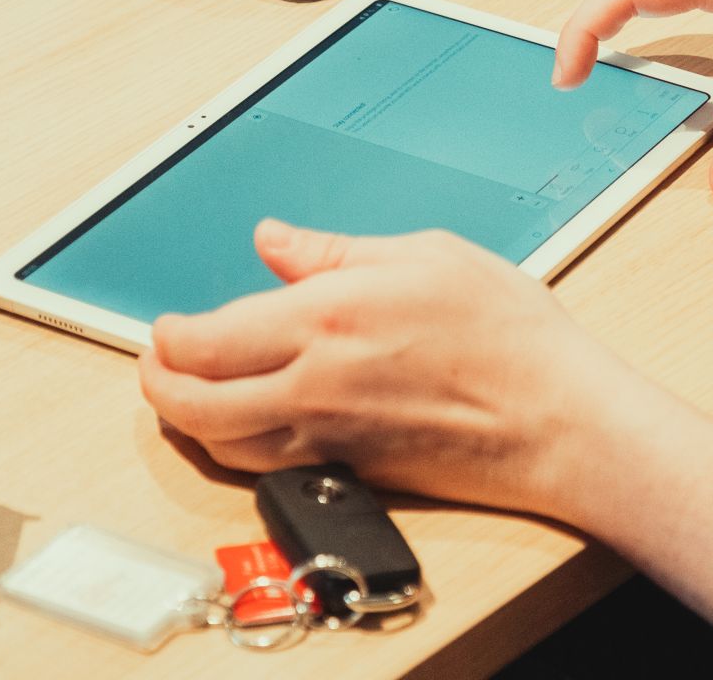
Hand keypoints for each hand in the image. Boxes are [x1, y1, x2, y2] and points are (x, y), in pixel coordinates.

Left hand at [138, 219, 656, 512]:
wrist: (556, 419)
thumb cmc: (507, 334)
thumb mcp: (426, 256)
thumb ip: (336, 251)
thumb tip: (275, 240)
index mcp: (325, 320)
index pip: (206, 341)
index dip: (170, 338)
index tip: (168, 326)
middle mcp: (313, 386)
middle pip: (194, 404)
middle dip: (158, 384)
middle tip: (156, 364)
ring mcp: (330, 438)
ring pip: (223, 445)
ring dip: (188, 421)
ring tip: (186, 395)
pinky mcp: (352, 471)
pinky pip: (267, 469)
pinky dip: (235, 450)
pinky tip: (246, 429)